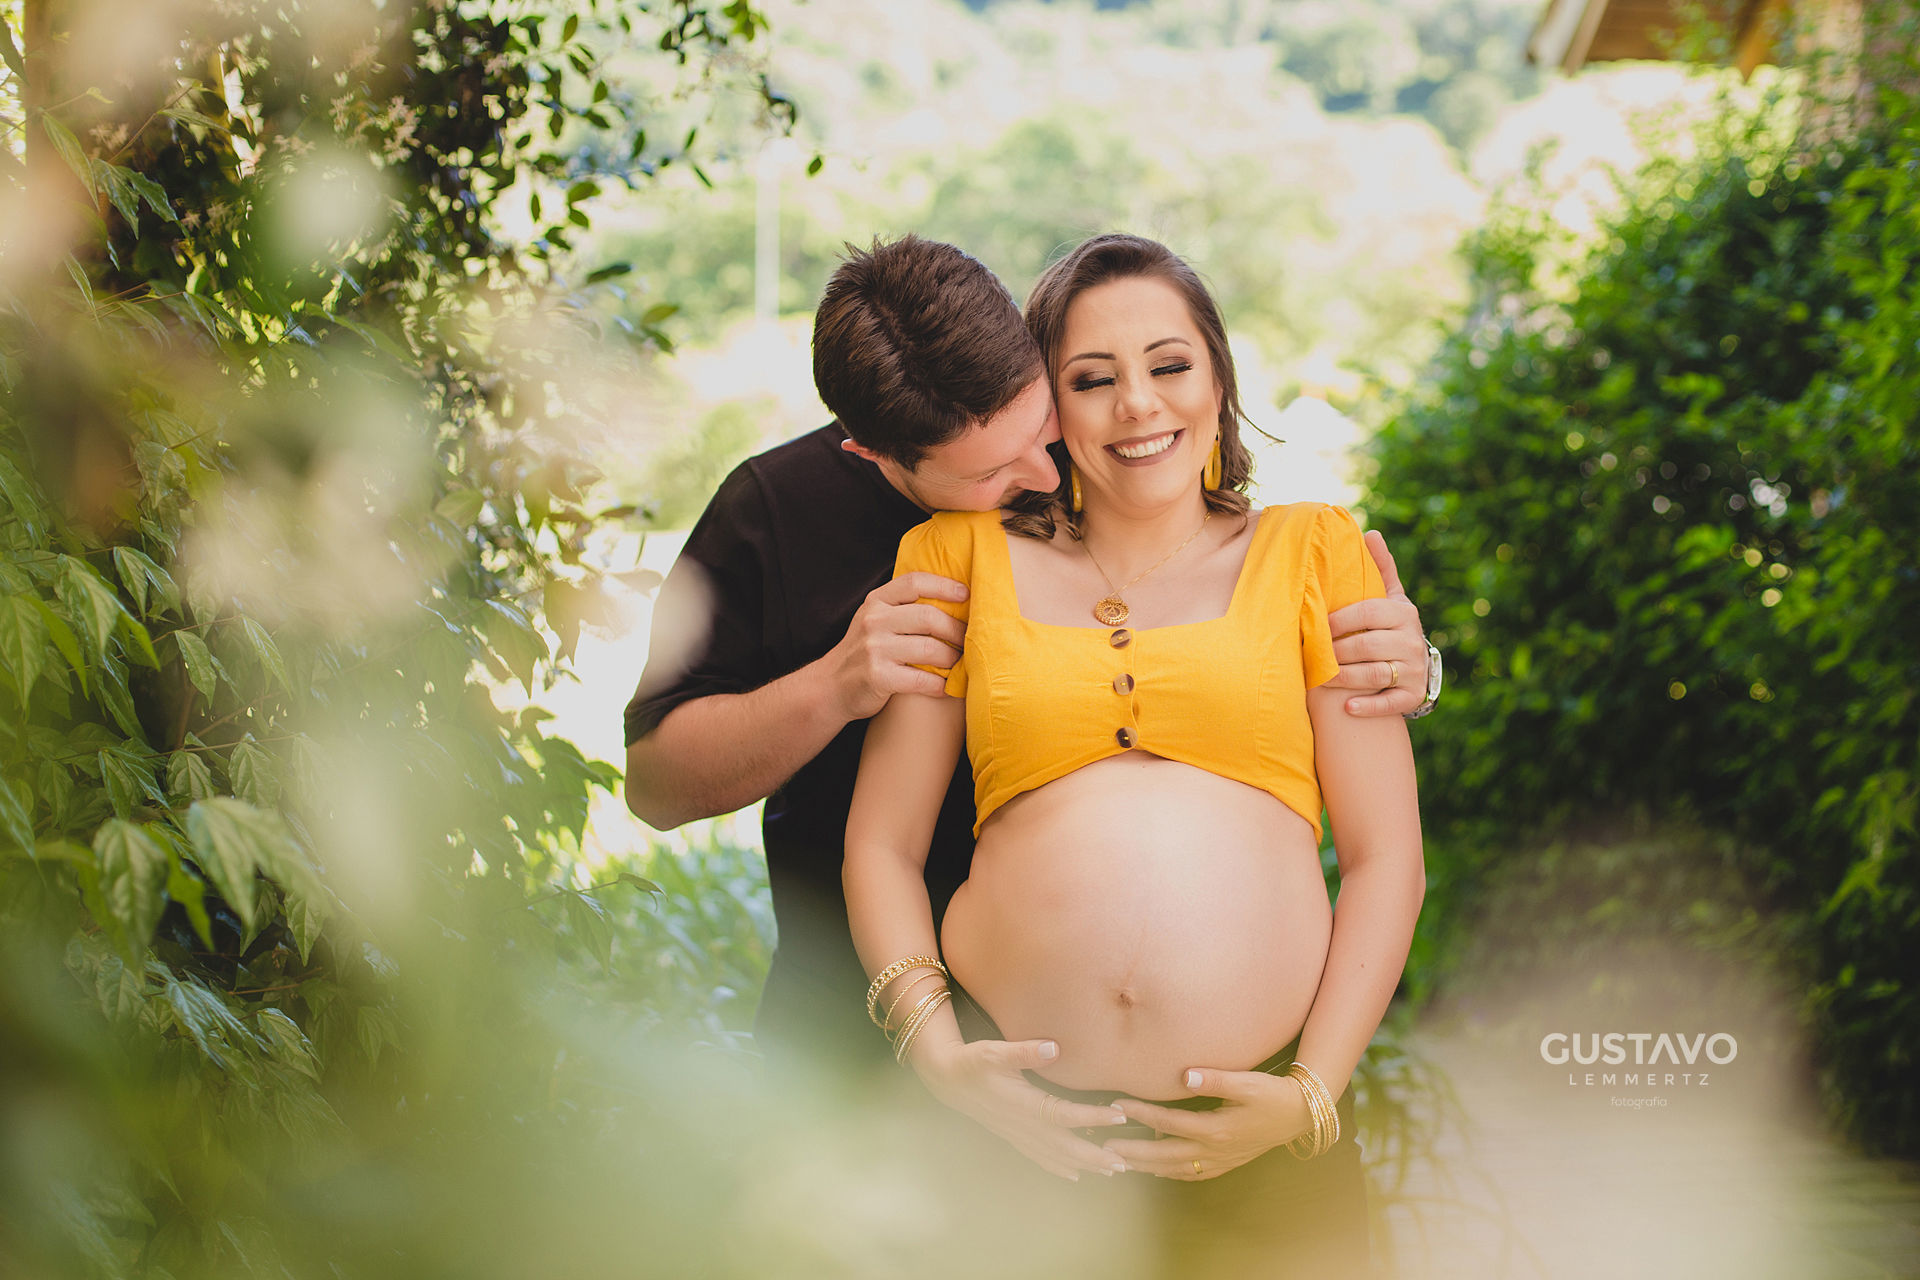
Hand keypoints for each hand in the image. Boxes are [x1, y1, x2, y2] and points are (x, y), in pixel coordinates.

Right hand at [828, 572, 968, 720]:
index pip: (914, 582)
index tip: (966, 595)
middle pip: (929, 617)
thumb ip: (902, 607)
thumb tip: (952, 599)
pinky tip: (946, 686)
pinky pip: (922, 679)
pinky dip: (940, 685)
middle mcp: (874, 620)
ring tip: (960, 663)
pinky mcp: (878, 677)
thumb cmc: (865, 651)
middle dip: (956, 630)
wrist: (830, 686)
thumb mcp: (875, 619)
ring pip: (930, 649)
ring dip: (952, 659)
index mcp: (876, 601)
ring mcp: (874, 649)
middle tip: (970, 640)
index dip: (944, 585)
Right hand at [914, 1036, 1133, 1181]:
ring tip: (1111, 1171)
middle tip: (1124, 1163)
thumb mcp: (996, 1051)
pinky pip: (1040, 1158)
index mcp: (1024, 1104)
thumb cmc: (974, 1062)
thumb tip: (1054, 1048)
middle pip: (1065, 1146)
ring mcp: (1018, 1134)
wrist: (948, 1080)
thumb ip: (1024, 1051)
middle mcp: (1024, 1125)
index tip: (1118, 1116)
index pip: (1065, 1114)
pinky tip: (1075, 1175)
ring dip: (1084, 1165)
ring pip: (1055, 1156)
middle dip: (1095, 1156)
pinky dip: (1059, 1168)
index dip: (1092, 1117)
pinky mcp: (1013, 1137)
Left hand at [1103, 1066, 1312, 1180]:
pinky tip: (1157, 1170)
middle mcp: (1214, 1150)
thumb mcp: (1246, 1082)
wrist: (1299, 1114)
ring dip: (1147, 1166)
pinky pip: (1191, 1174)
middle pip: (1164, 1154)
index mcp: (1215, 1129)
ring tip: (1121, 1162)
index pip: (1168, 1122)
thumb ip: (1214, 1078)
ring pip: (1175, 1169)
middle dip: (1133, 1151)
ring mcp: (1219, 1161)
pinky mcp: (1225, 1163)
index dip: (1141, 1113)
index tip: (1117, 1106)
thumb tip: (1183, 1074)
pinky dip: (1170, 1173)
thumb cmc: (1271, 1094)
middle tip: (1105, 1148)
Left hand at [1325, 529, 1427, 716]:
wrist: (1416, 666)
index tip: (1316, 625)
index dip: (1338, 620)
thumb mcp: (1390, 598)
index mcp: (1403, 613)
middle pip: (1366, 646)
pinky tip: (1347, 708)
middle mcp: (1412, 641)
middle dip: (1335, 652)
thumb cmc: (1390, 626)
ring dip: (1343, 679)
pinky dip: (1368, 707)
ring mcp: (1414, 670)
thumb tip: (1371, 532)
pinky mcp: (1412, 697)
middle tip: (1310, 656)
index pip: (1367, 612)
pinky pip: (1389, 704)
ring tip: (1320, 679)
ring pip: (1373, 675)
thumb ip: (1381, 569)